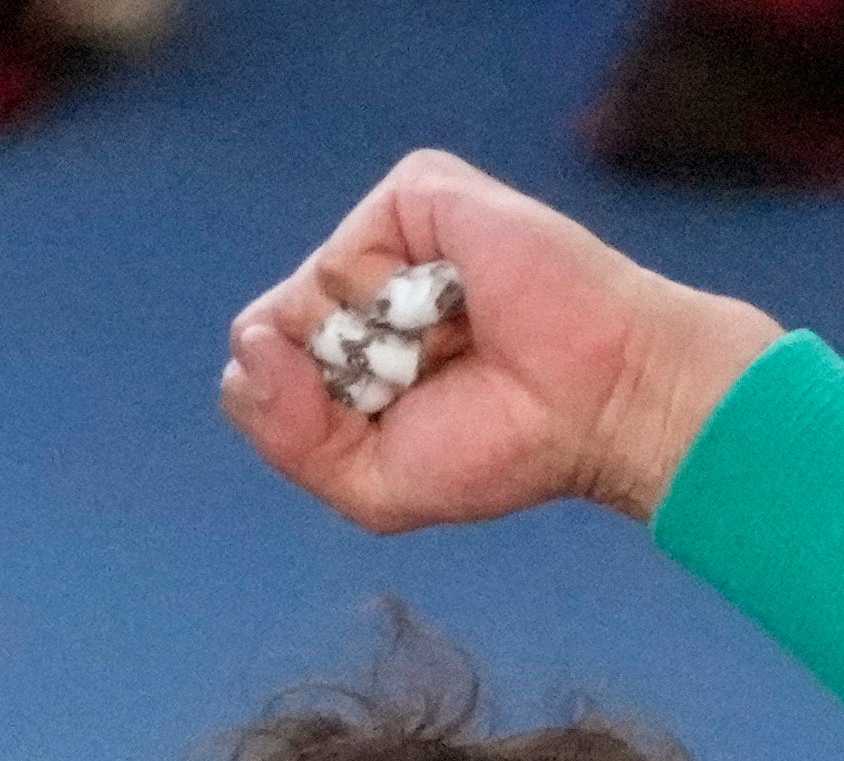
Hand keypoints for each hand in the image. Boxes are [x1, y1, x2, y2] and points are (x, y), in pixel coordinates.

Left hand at [213, 149, 777, 532]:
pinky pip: (348, 249)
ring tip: (453, 340)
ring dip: (375, 342)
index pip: (262, 378)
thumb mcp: (368, 483)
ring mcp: (386, 237)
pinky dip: (394, 291)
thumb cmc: (500, 445)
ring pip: (306, 293)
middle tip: (429, 384)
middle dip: (338, 383)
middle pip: (272, 334)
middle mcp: (359, 290)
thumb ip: (284, 435)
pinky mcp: (418, 193)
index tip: (396, 427)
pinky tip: (455, 299)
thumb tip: (248, 342)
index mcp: (345, 354)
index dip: (309, 418)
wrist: (595, 402)